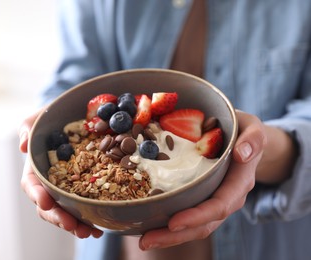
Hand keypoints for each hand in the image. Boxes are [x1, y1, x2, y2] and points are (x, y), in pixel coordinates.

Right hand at [18, 108, 102, 238]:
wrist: (71, 119)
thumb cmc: (51, 118)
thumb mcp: (38, 118)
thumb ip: (28, 127)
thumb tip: (22, 145)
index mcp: (36, 167)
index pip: (31, 184)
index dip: (37, 194)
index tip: (45, 202)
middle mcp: (48, 182)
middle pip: (48, 205)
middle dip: (58, 217)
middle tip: (71, 225)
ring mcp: (64, 188)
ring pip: (65, 211)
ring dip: (75, 225)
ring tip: (89, 232)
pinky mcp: (80, 190)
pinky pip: (82, 208)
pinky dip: (89, 220)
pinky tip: (100, 228)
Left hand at [139, 110, 266, 249]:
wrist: (245, 139)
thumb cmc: (244, 131)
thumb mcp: (252, 127)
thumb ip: (253, 139)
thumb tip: (242, 154)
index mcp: (239, 183)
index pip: (219, 206)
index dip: (197, 216)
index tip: (173, 222)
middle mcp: (227, 198)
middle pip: (203, 224)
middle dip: (175, 236)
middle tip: (146, 241)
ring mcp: (214, 201)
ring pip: (194, 226)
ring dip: (169, 236)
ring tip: (144, 241)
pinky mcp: (202, 199)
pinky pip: (187, 216)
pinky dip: (169, 225)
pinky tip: (149, 226)